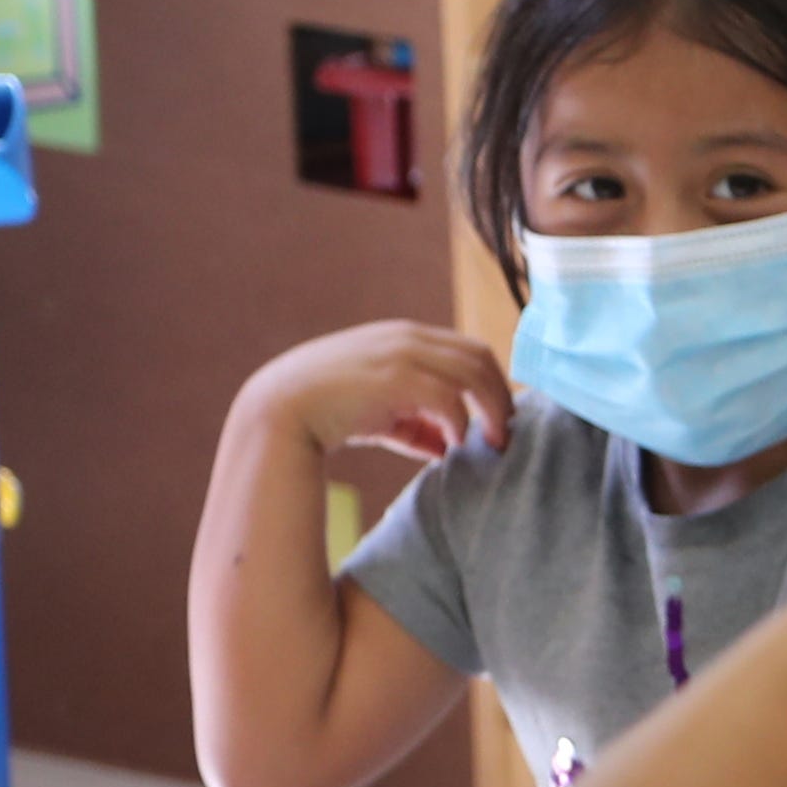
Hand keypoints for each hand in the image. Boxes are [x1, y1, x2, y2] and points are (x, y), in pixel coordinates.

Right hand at [244, 322, 511, 461]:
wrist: (281, 410)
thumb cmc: (330, 412)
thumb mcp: (382, 414)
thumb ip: (418, 425)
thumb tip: (449, 449)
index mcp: (407, 337)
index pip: (470, 350)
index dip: (494, 383)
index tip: (501, 418)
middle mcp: (407, 338)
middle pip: (481, 358)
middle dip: (501, 397)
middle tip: (506, 435)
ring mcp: (400, 353)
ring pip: (472, 374)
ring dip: (490, 411)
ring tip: (492, 443)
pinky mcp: (393, 377)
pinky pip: (448, 399)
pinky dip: (461, 423)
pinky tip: (455, 445)